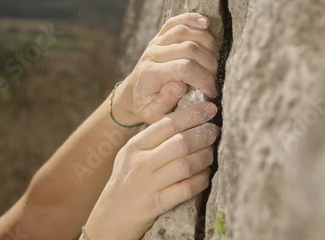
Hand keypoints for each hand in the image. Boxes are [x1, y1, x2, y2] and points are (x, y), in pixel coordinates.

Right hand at [84, 102, 219, 239]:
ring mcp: (148, 184)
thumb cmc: (126, 181)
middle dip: (204, 134)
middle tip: (214, 131)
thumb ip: (152, 139)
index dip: (192, 114)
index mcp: (135, 146)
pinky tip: (205, 175)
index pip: (168, 124)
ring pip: (186, 164)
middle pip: (181, 142)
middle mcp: (141, 163)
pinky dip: (200, 181)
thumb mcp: (130, 155)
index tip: (209, 108)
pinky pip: (186, 189)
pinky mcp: (156, 204)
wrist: (110, 216)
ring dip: (205, 157)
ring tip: (211, 153)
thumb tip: (184, 122)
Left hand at [113, 13, 219, 124]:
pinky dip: (192, 18)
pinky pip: (175, 21)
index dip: (204, 79)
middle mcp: (152, 54)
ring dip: (206, 42)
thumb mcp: (154, 113)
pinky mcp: (159, 36)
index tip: (212, 91)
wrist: (133, 94)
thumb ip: (167, 100)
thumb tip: (181, 84)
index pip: (184, 68)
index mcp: (150, 74)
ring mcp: (155, 43)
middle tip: (215, 76)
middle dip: (209, 63)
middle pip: (189, 48)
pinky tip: (205, 23)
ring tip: (215, 58)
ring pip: (184, 31)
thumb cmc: (147, 105)